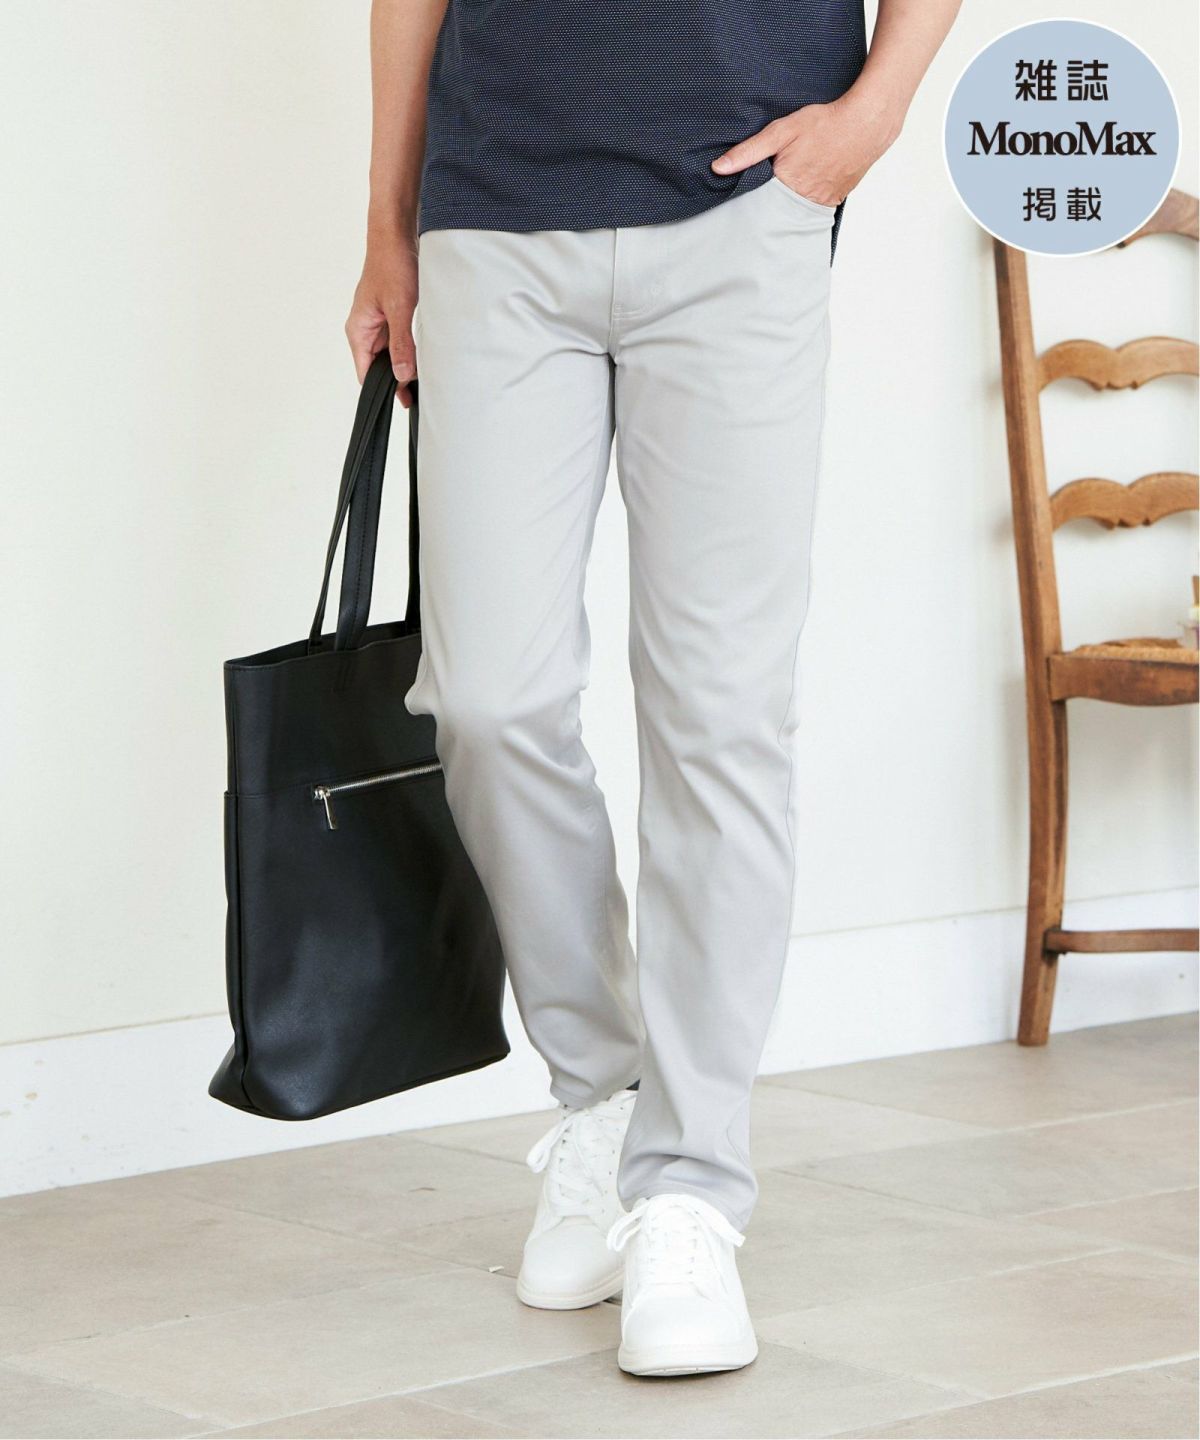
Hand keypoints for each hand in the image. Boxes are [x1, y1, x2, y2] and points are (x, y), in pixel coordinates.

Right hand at [345, 229, 418, 407]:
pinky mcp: (391, 315)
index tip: (403, 402)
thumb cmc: (392, 264)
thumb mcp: (399, 308)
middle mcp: (365, 329)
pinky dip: (411, 350)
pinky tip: (426, 356)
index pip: (366, 374)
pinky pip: (400, 341)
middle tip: (420, 395)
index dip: (383, 391)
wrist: (397, 234)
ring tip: (426, 378)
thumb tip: (400, 375)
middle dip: (397, 381)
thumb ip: (400, 344)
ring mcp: (378, 323)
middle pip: (379, 367)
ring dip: (406, 365)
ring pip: (391, 354)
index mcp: (358, 330)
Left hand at [712, 93, 900, 208]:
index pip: (758, 201)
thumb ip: (749, 151)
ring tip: (791, 180)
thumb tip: (718, 168)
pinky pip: (815, 204)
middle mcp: (804, 200)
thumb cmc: (824, 122)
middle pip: (778, 207)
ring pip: (797, 207)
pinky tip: (809, 180)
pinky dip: (809, 195)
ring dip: (790, 199)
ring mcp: (823, 202)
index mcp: (786, 186)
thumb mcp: (782, 131)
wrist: (868, 122)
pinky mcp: (837, 199)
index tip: (741, 194)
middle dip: (770, 199)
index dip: (750, 195)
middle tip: (770, 182)